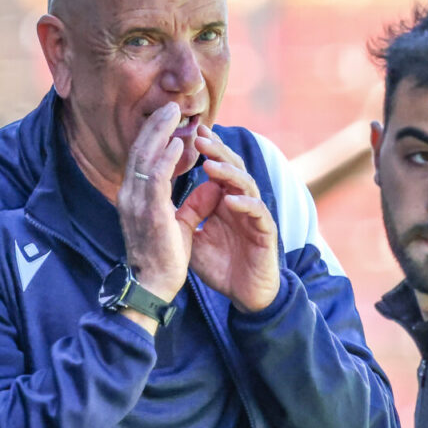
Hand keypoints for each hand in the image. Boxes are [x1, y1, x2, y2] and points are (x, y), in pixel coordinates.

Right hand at [116, 102, 190, 303]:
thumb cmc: (164, 258)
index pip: (141, 159)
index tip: (170, 119)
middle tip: (171, 106)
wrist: (153, 286)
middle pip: (139, 150)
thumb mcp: (180, 224)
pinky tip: (179, 144)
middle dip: (155, 126)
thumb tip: (211, 187)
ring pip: (144, 157)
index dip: (155, 136)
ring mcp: (136, 203)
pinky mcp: (149, 212)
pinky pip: (156, 177)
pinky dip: (166, 157)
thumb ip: (193, 204)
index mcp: (134, 197)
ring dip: (160, 133)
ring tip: (174, 114)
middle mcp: (129, 196)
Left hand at [176, 124, 280, 311]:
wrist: (244, 294)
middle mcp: (241, 202)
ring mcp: (255, 215)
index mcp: (224, 199)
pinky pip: (258, 212)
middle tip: (199, 137)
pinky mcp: (266, 232)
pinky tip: (230, 199)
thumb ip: (184, 213)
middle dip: (217, 151)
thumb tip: (161, 193)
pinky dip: (245, 204)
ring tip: (211, 166)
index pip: (216, 166)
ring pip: (247, 184)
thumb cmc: (220, 265)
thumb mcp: (193, 237)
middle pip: (232, 167)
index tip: (186, 133)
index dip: (204, 150)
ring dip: (229, 174)